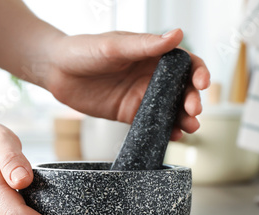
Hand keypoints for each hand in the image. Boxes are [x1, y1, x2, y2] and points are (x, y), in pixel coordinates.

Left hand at [44, 29, 209, 140]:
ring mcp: (142, 96)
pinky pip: (153, 124)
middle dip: (192, 100)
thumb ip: (146, 45)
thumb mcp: (114, 46)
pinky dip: (166, 131)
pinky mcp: (130, 113)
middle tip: (193, 110)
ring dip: (184, 118)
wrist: (56, 72)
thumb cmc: (83, 51)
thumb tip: (178, 34)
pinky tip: (174, 136)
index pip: (185, 62)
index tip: (202, 83)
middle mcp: (151, 75)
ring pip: (171, 109)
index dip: (198, 72)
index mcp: (152, 54)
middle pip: (182, 89)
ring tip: (190, 127)